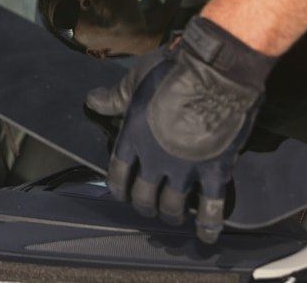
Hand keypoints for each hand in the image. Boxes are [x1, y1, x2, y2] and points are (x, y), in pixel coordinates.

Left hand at [85, 17, 276, 242]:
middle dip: (144, 206)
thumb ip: (115, 96)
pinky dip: (209, 225)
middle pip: (144, 197)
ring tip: (173, 215)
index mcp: (133, 137)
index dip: (118, 187)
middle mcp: (154, 160)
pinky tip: (207, 235)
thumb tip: (92, 101)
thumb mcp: (135, 80)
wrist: (212, 73)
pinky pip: (211, 207)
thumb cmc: (170, 71)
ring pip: (173, 207)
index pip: (117, 174)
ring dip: (171, 214)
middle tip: (149, 207)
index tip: (122, 192)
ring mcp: (184, 169)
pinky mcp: (214, 171)